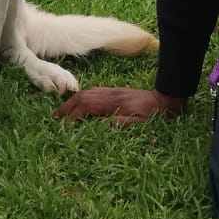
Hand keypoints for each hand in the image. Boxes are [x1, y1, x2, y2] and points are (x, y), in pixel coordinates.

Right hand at [51, 87, 184, 124]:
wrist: (165, 98)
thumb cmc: (154, 114)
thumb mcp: (142, 122)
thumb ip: (125, 123)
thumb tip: (106, 124)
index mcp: (114, 103)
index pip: (87, 107)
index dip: (74, 116)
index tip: (63, 126)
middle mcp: (110, 95)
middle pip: (83, 97)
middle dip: (67, 106)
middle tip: (54, 117)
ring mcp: (112, 91)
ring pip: (87, 93)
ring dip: (73, 101)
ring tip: (62, 110)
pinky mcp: (116, 92)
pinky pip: (95, 91)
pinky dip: (84, 96)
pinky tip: (81, 101)